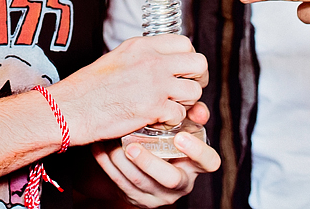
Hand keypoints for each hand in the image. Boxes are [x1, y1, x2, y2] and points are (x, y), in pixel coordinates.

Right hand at [50, 35, 207, 145]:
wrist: (73, 107)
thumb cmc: (89, 87)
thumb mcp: (118, 58)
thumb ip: (143, 57)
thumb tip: (162, 62)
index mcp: (142, 45)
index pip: (184, 43)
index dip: (188, 59)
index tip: (183, 71)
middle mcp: (152, 60)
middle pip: (198, 63)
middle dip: (198, 79)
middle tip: (186, 89)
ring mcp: (155, 83)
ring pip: (194, 91)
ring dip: (186, 103)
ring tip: (170, 107)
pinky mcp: (154, 107)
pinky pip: (180, 114)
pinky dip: (171, 121)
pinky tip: (157, 120)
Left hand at [92, 102, 219, 207]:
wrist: (143, 163)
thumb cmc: (166, 138)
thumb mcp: (180, 126)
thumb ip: (190, 115)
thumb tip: (197, 110)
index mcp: (196, 164)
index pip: (209, 162)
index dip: (197, 151)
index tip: (181, 136)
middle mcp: (182, 183)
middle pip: (171, 179)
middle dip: (149, 162)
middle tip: (132, 146)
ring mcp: (160, 195)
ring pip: (140, 182)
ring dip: (121, 160)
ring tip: (110, 141)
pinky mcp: (138, 199)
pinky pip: (121, 184)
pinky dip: (108, 164)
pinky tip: (100, 147)